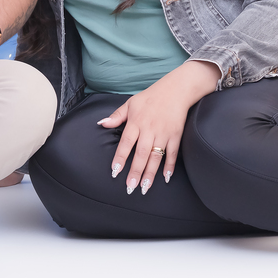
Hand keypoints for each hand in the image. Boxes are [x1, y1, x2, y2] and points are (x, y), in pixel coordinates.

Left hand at [97, 61, 219, 194]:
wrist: (176, 89)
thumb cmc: (150, 97)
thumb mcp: (130, 103)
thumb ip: (116, 116)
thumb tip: (101, 124)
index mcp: (136, 122)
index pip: (126, 143)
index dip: (120, 158)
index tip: (115, 171)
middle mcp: (149, 129)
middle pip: (141, 154)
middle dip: (135, 171)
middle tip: (130, 188)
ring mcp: (163, 133)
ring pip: (155, 156)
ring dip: (150, 173)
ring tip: (144, 187)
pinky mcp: (176, 135)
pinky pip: (172, 153)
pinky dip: (169, 165)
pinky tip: (166, 177)